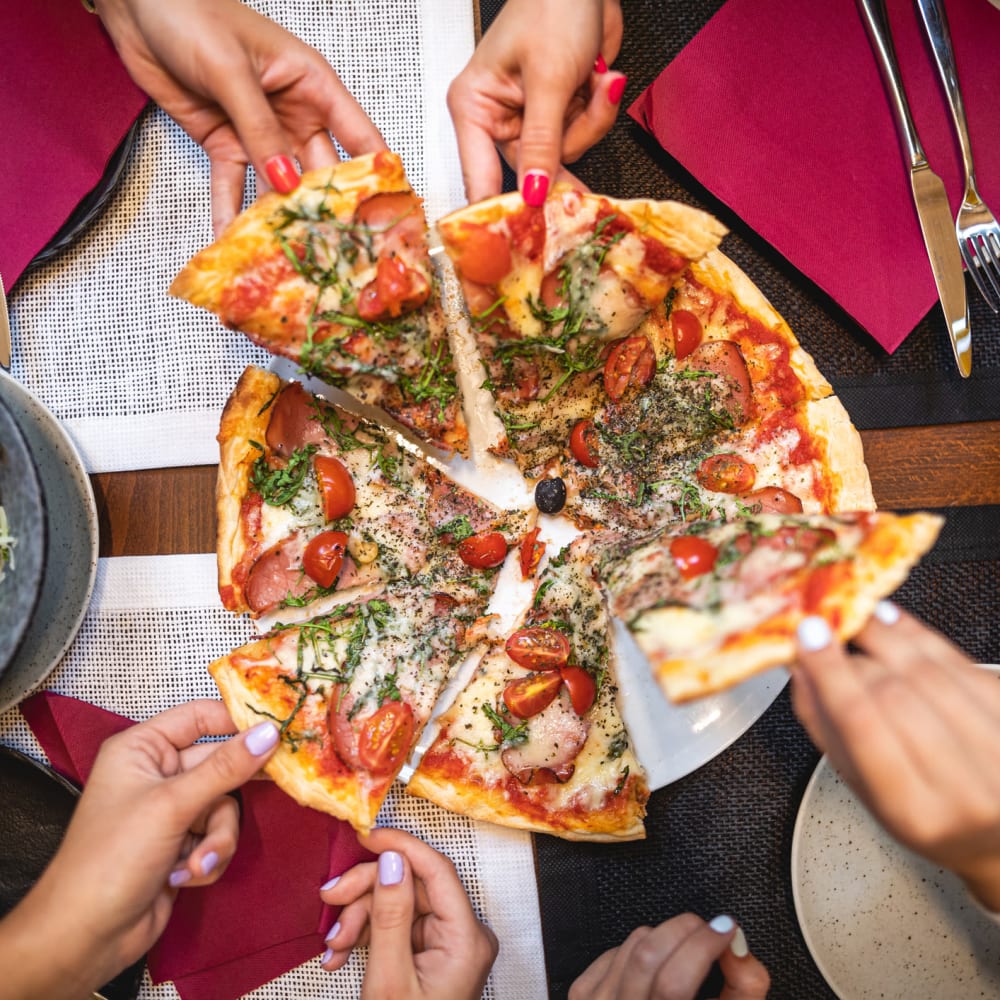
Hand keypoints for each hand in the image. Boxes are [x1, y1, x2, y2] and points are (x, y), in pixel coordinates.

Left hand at [0, 701, 279, 997]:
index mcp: (142, 748)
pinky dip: (207, 858)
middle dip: (229, 795)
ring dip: (217, 838)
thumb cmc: (110, 860)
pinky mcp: (180, 844)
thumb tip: (269, 733)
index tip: (280, 729)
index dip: (238, 721)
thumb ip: (225, 767)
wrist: (84, 938)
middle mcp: (156, 774)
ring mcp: (169, 811)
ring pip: (224, 807)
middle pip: (220, 765)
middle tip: (276, 784)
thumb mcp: (172, 806)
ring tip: (196, 862)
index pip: (200, 717)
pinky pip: (216, 836)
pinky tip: (184, 877)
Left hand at [95, 0, 386, 233]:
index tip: (388, 210)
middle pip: (320, 171)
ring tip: (287, 253)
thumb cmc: (190, 12)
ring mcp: (260, 133)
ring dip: (279, 218)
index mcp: (311, 84)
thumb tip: (286, 180)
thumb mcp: (231, 70)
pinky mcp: (225, 144)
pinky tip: (235, 240)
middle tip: (335, 248)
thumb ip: (259, 129)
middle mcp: (292, 113)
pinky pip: (233, 186)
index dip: (376, 172)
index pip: (357, 135)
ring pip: (277, 185)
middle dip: (325, 209)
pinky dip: (231, 213)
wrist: (136, 3)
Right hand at [319, 827, 497, 998]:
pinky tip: (338, 954)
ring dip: (358, 918)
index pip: (437, 870)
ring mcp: (445, 944)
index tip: (365, 835)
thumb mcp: (389, 980)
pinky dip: (364, 935)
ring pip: (397, 902)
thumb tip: (392, 859)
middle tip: (329, 900)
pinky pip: (394, 925)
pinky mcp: (427, 954)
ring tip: (332, 947)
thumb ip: (390, 915)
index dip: (401, 846)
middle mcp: (463, 934)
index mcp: (467, 938)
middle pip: (412, 884)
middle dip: (367, 892)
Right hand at [448, 0, 624, 203]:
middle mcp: (498, 118)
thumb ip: (541, 143)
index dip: (502, 209)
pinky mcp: (558, 115)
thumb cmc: (553, 6)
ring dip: (589, 121)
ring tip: (595, 80)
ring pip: (564, 155)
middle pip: (531, 171)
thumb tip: (532, 193)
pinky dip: (597, 111)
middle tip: (582, 134)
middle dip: (567, 145)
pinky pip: (581, 137)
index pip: (479, 178)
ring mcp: (530, 119)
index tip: (523, 235)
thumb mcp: (548, 79)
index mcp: (474, 107)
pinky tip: (599, 78)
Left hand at [568, 913, 769, 999]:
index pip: (673, 983)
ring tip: (684, 952)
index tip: (726, 930)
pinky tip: (654, 969)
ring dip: (666, 936)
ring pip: (633, 944)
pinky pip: (614, 950)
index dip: (704, 945)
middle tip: (709, 930)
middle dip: (686, 929)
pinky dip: (640, 948)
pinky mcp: (582, 993)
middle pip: (648, 954)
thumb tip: (735, 945)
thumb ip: (744, 988)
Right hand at [793, 602, 999, 911]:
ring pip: (932, 673)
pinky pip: (962, 663)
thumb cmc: (926, 814)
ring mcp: (996, 753)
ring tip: (860, 619)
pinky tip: (898, 626)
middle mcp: (964, 785)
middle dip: (854, 654)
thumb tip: (800, 670)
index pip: (862, 725)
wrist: (993, 829)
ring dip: (887, 636)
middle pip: (896, 695)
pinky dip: (922, 636)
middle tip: (829, 630)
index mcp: (914, 810)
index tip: (809, 636)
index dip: (831, 672)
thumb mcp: (864, 790)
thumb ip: (827, 729)